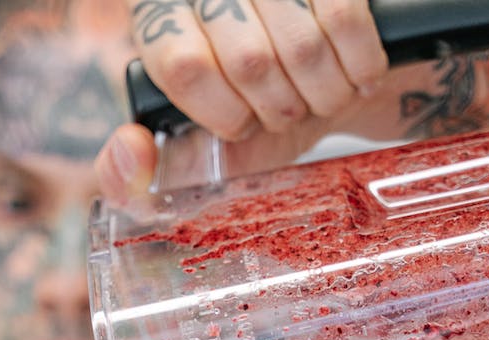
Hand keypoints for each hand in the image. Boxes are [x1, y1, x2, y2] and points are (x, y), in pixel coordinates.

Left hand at [97, 0, 388, 199]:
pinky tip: (352, 74)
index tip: (242, 123)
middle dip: (279, 109)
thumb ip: (132, 171)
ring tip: (317, 96)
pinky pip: (345, 19)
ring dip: (321, 93)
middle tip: (285, 111)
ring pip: (300, 46)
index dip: (225, 111)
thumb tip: (131, 154)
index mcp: (160, 17)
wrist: (329, 82)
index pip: (185, 65)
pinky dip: (357, 66)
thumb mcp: (191, 149)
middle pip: (250, 62)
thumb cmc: (252, 115)